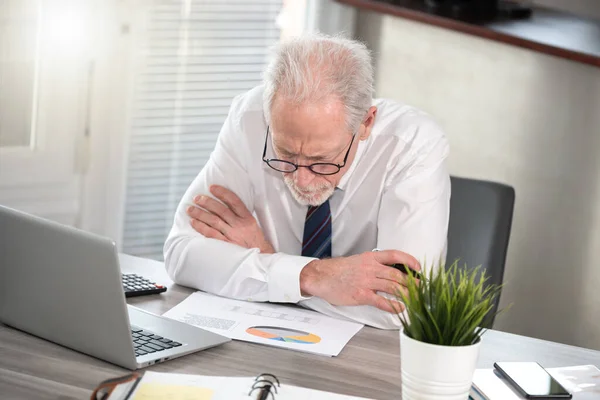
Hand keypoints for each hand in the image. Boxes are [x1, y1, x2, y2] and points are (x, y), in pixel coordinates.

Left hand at [187, 185, 274, 253]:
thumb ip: (242, 217)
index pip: (234, 201)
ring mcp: (232, 236)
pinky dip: (201, 227)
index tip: (212, 187)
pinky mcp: (226, 245)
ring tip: (190, 209)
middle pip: (221, 210)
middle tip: (197, 198)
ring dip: (200, 213)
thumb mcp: (254, 227)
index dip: (223, 193)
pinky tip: (194, 222)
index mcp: (248, 219)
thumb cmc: (256, 243)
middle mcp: (240, 226)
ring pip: (213, 221)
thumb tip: (228, 207)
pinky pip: (211, 234)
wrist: (262, 260)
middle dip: (207, 202)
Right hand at [299, 250, 420, 312]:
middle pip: (397, 274)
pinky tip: (400, 308)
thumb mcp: (357, 261)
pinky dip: (394, 306)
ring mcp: (366, 281)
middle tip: (422, 287)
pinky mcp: (361, 295)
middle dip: (413, 281)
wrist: (320, 276)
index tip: (418, 267)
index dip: (409, 261)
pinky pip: (382, 301)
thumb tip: (388, 271)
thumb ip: (372, 265)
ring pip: (393, 287)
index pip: (394, 255)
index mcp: (370, 258)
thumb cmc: (338, 270)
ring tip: (416, 299)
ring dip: (407, 294)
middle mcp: (370, 268)